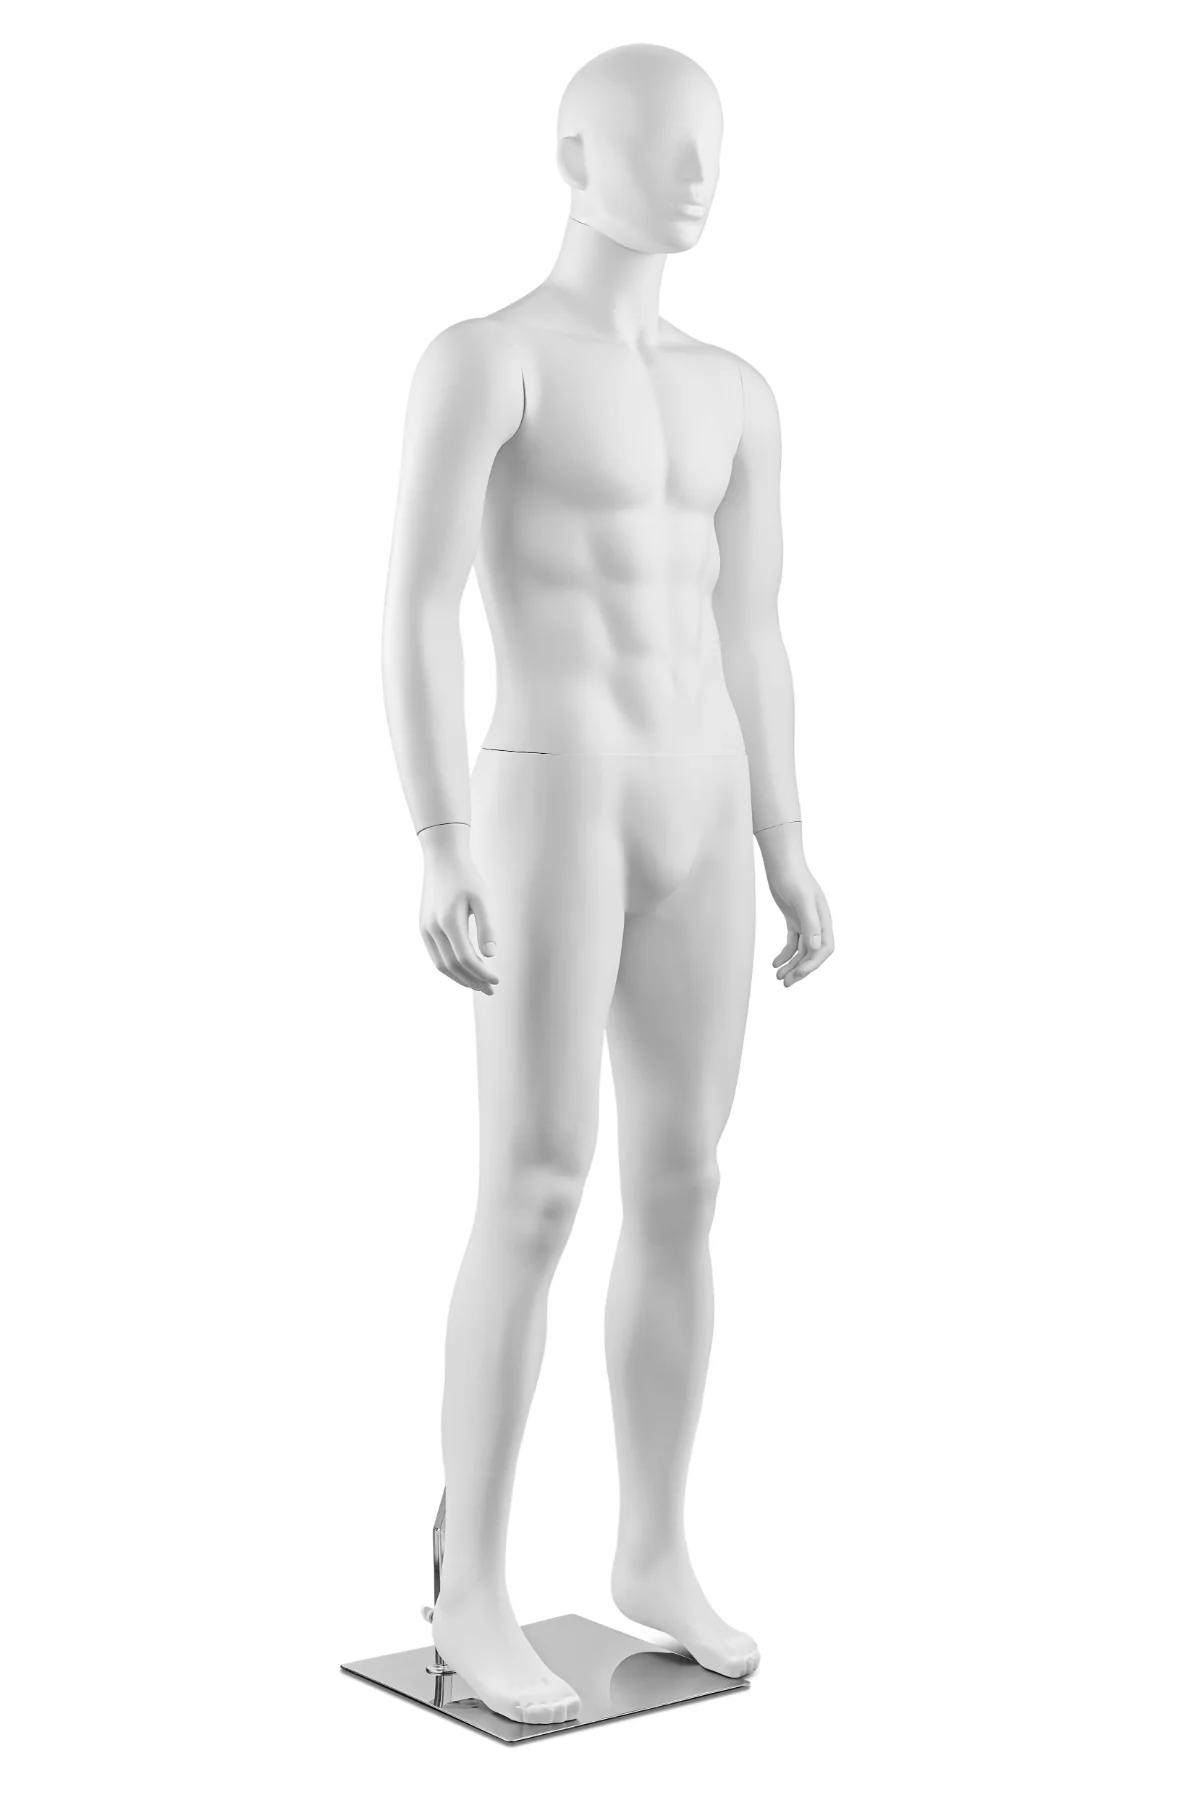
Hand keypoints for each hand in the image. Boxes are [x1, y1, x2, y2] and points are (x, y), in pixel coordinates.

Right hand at [417, 824, 498, 995]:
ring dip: (460, 978)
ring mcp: (425, 929)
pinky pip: (435, 955)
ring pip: (441, 964)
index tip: (497, 979)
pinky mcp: (423, 927)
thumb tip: (490, 955)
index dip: (482, 972)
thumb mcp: (483, 898)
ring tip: (479, 985)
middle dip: (473, 981)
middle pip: (452, 966)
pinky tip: (464, 970)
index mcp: (448, 921)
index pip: (466, 958)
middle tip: (491, 989)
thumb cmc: (466, 877)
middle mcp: (433, 928)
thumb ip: (487, 926)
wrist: (442, 859)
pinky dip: (450, 968)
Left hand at [755, 822, 833, 988]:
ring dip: (792, 965)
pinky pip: (792, 942)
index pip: (825, 949)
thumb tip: (816, 947)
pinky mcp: (793, 919)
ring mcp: (805, 921)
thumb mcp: (801, 900)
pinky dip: (785, 954)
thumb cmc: (792, 876)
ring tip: (778, 977)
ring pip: (802, 951)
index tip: (799, 972)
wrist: (781, 861)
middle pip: (813, 953)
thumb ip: (810, 923)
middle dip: (801, 970)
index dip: (814, 963)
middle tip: (786, 984)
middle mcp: (817, 922)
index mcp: (824, 919)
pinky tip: (774, 963)